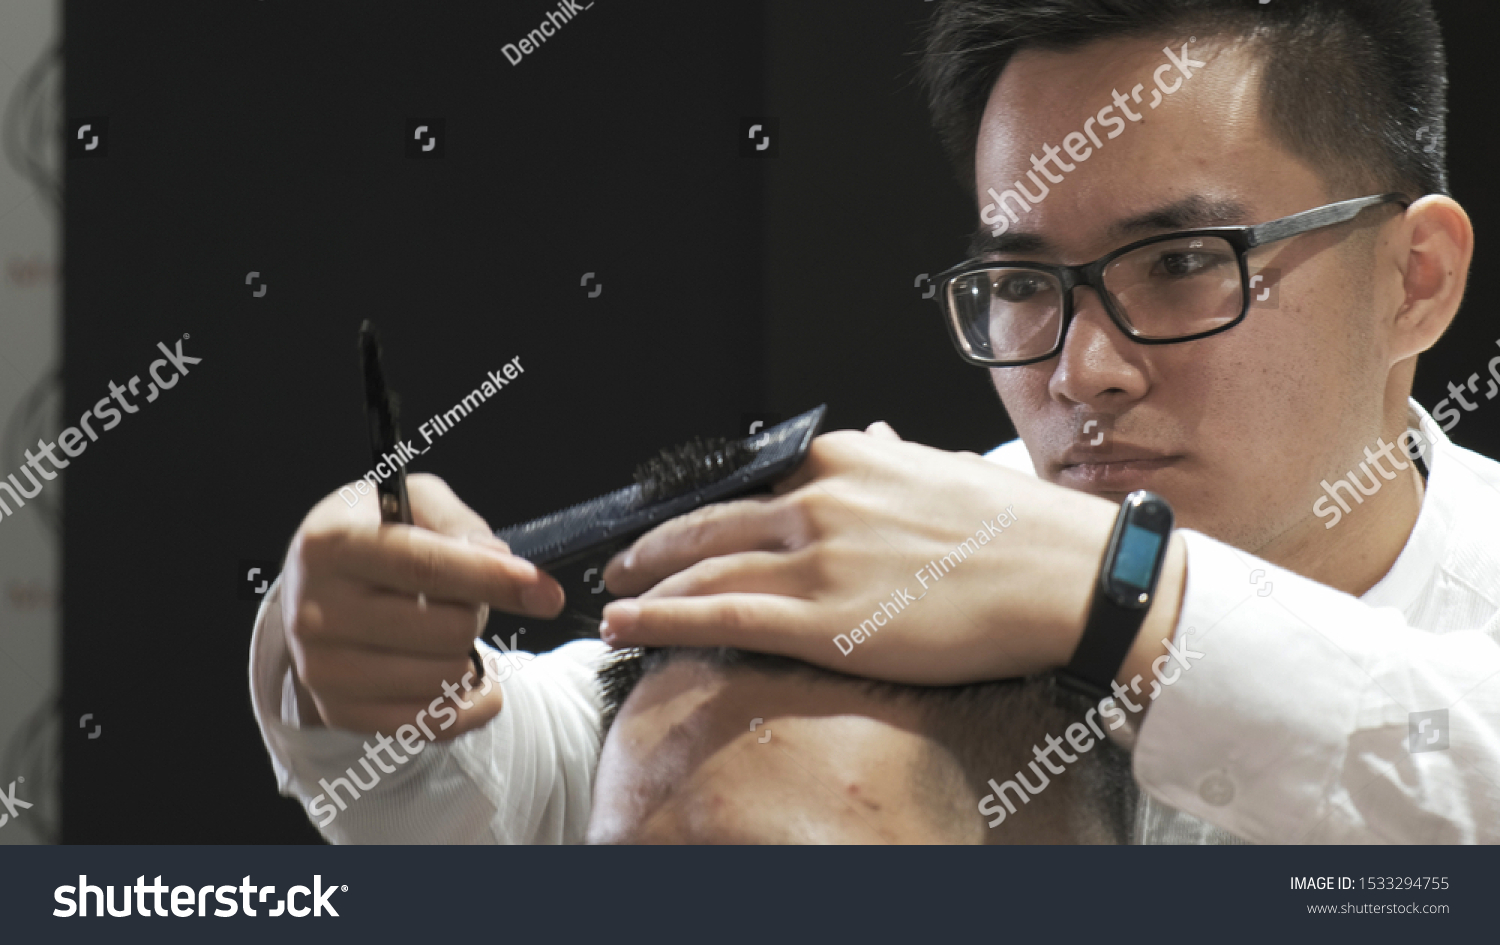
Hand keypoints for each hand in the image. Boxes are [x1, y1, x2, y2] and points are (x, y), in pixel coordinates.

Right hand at [280, 473, 564, 737]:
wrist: (312, 588)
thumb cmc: (376, 536)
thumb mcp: (413, 502)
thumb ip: (459, 523)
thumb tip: (501, 562)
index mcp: (332, 544)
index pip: (424, 567)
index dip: (493, 580)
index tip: (547, 593)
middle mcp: (316, 610)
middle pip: (446, 629)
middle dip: (478, 612)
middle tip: (461, 599)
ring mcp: (322, 668)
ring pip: (446, 679)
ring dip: (469, 657)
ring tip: (446, 633)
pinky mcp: (339, 711)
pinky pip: (432, 724)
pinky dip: (467, 704)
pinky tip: (468, 681)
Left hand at [601, 423, 1183, 686]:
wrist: (1071, 576)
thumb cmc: (1017, 528)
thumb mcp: (942, 468)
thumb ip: (888, 457)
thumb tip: (870, 437)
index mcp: (845, 458)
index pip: (749, 483)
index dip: (700, 509)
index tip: (674, 524)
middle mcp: (819, 498)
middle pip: (709, 520)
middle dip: (653, 544)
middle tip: (619, 562)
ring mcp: (817, 557)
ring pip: (704, 567)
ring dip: (646, 584)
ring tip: (614, 598)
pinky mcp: (824, 618)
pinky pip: (721, 614)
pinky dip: (663, 617)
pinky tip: (628, 623)